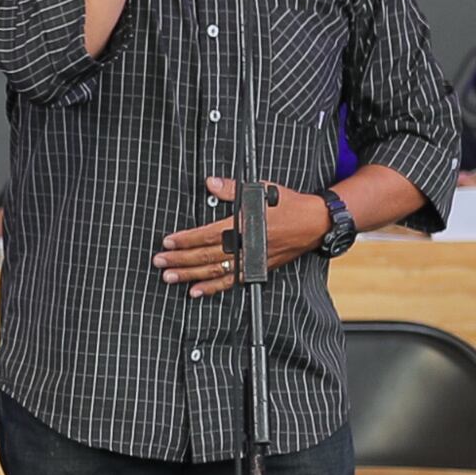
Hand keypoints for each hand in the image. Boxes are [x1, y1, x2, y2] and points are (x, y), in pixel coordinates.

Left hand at [154, 178, 334, 296]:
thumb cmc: (289, 205)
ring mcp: (252, 260)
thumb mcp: (261, 189)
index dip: (185, 239)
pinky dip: (213, 288)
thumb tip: (211, 183)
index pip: (207, 235)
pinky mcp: (258, 269)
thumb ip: (232, 189)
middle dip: (180, 259)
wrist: (315, 223)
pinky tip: (196, 291)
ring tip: (170, 277)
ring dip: (191, 275)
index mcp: (244, 225)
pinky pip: (232, 282)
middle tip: (160, 261)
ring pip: (215, 271)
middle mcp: (246, 245)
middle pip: (207, 255)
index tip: (168, 242)